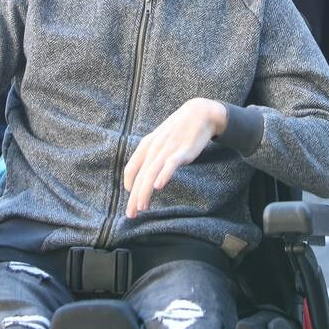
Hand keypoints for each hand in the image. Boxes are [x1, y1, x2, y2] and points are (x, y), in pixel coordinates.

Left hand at [122, 98, 226, 217]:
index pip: (131, 168)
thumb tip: (147, 176)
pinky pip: (171, 164)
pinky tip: (159, 186)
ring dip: (145, 191)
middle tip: (131, 214)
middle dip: (134, 197)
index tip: (130, 199)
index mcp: (146, 145)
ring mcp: (168, 149)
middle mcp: (154, 147)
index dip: (129, 185)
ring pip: (152, 172)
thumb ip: (152, 155)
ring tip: (142, 207)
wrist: (199, 113)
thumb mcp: (161, 140)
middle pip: (140, 175)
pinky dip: (164, 175)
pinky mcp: (183, 151)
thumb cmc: (179, 130)